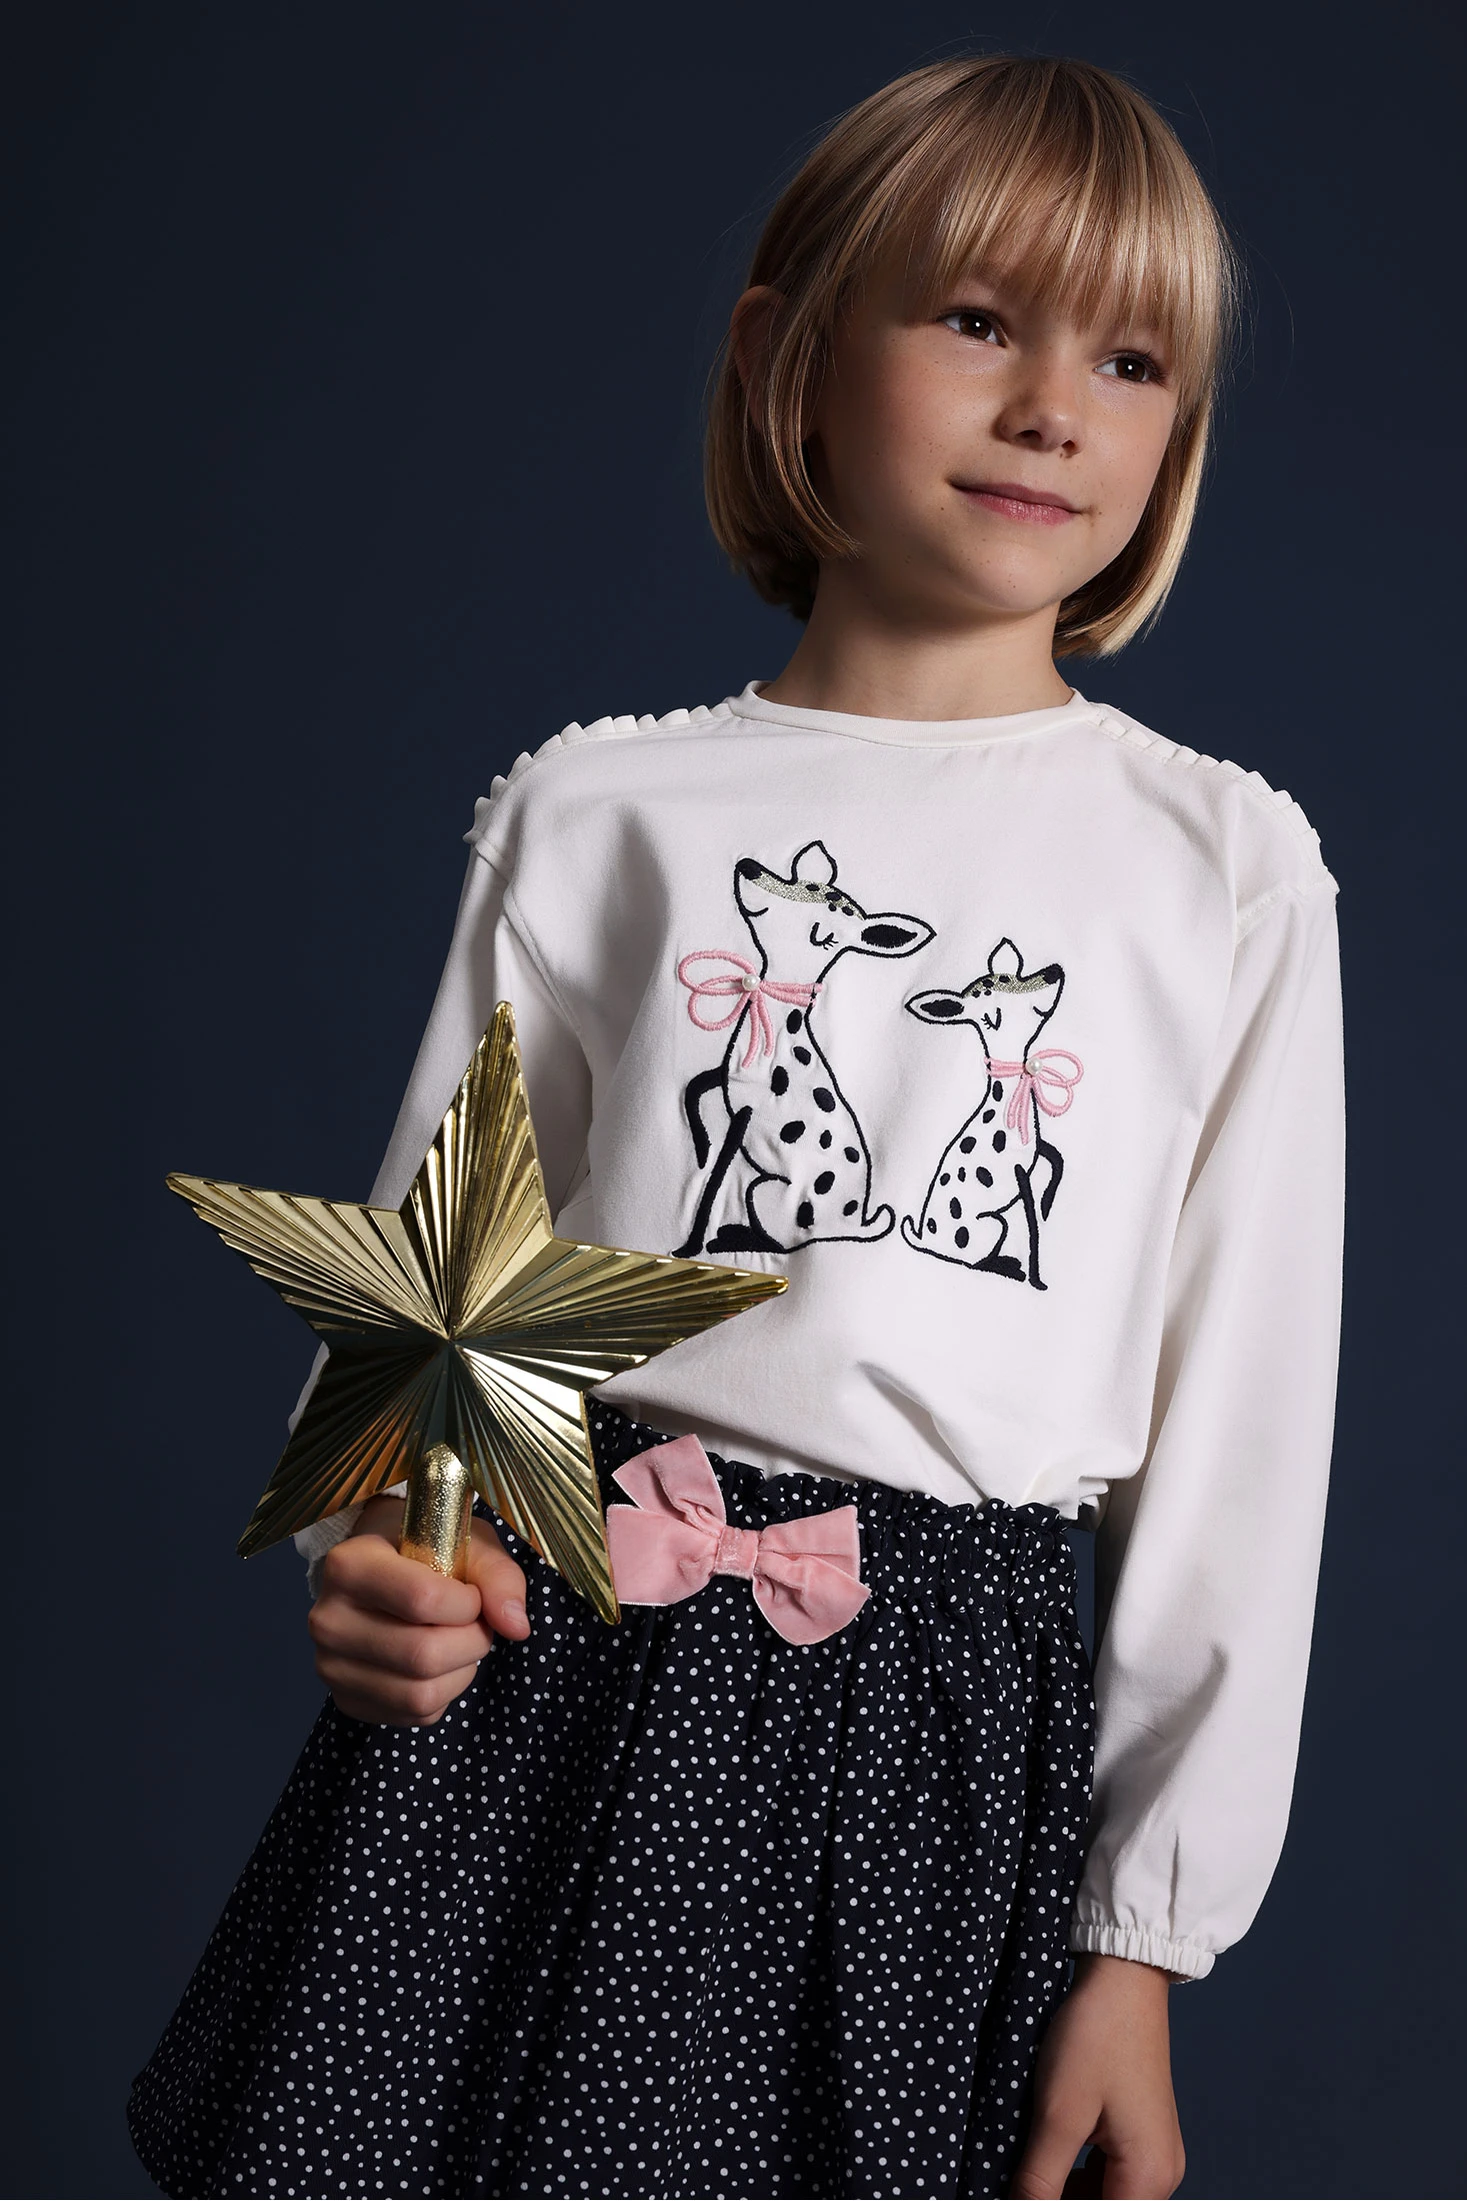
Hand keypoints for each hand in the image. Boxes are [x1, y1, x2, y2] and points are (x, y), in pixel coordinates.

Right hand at [307, 1494, 529, 1724]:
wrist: (383, 1570)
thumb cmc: (428, 1549)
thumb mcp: (467, 1544)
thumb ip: (498, 1576)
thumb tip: (517, 1627)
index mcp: (349, 1565)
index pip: (423, 1599)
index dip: (468, 1603)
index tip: (472, 1593)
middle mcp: (328, 1618)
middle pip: (423, 1654)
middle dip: (471, 1641)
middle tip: (476, 1622)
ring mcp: (331, 1665)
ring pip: (420, 1693)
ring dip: (461, 1670)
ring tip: (459, 1642)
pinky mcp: (347, 1700)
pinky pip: (414, 1715)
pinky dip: (444, 1693)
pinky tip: (440, 1664)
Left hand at [1009, 1954, 1184, 2198]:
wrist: (1124, 1976)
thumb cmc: (1095, 2038)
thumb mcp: (1058, 2114)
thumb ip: (1040, 2180)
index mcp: (1148, 2177)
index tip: (1023, 2192)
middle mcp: (1161, 2174)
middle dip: (1059, 2198)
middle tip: (1020, 2180)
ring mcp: (1155, 2151)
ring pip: (1105, 2193)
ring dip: (1065, 2189)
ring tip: (1026, 2168)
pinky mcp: (1143, 2131)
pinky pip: (1109, 2171)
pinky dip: (1076, 2171)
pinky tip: (1045, 2154)